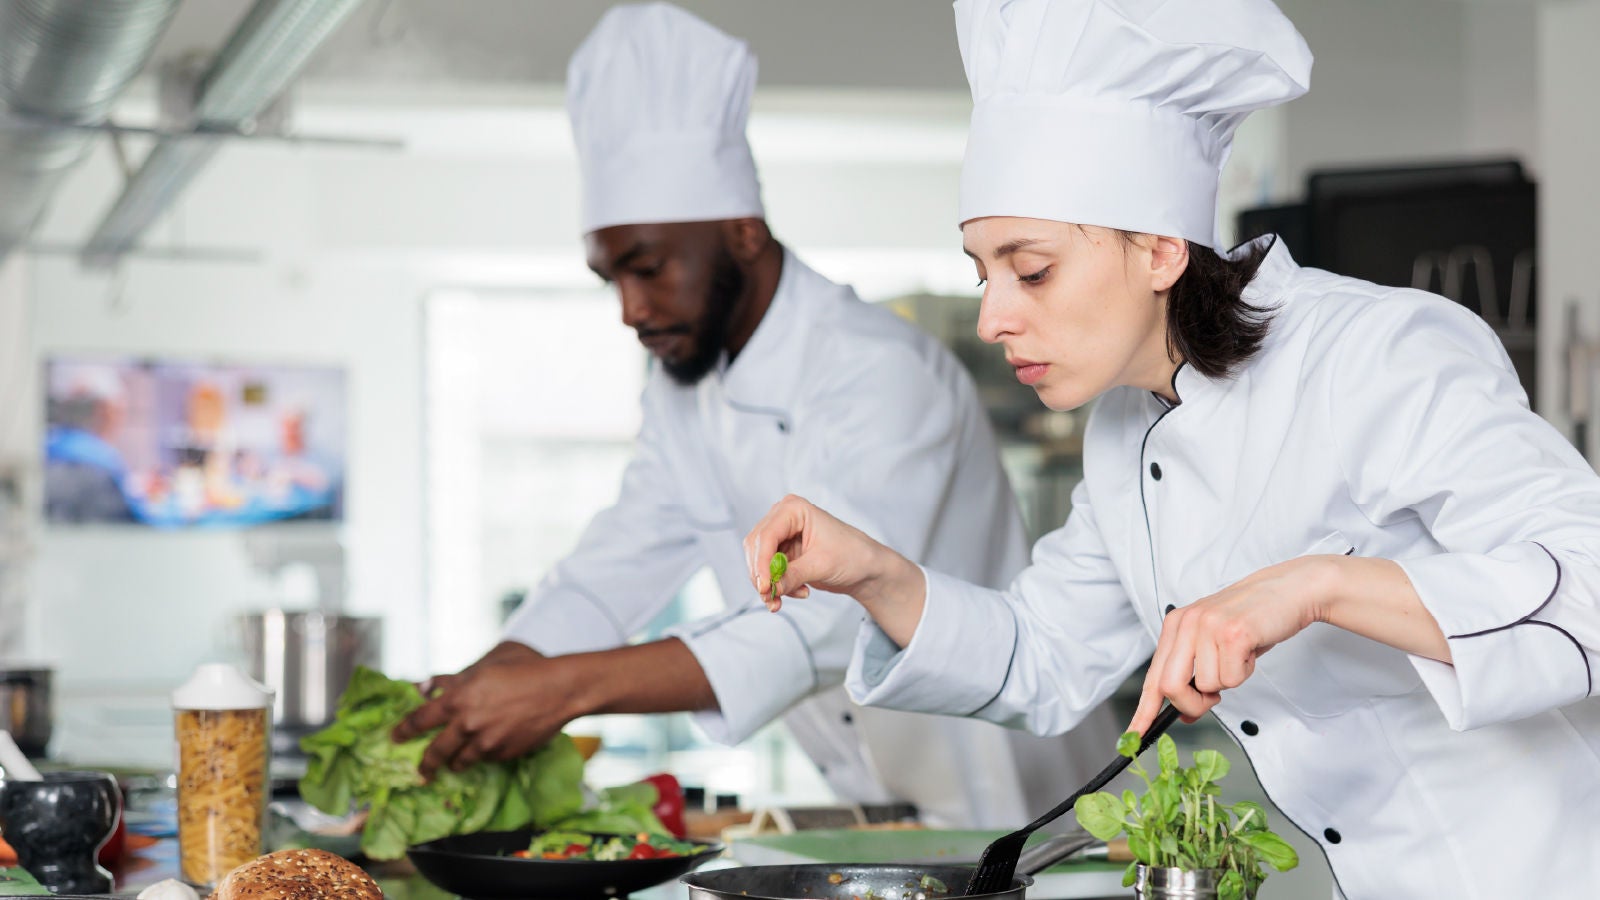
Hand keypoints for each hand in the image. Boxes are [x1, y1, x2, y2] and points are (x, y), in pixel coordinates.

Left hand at [392, 643, 580, 778]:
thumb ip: (453, 680)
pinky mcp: (504, 754)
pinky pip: (486, 760)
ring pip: (460, 761)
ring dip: (454, 762)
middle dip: (425, 764)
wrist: (560, 690)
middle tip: (421, 770)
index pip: (419, 720)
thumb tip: (425, 687)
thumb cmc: (524, 669)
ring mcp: (486, 743)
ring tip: (453, 764)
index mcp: (459, 699)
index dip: (404, 730)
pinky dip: (483, 755)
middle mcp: (467, 725)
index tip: (395, 738)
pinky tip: (489, 747)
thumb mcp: (486, 666)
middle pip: (435, 752)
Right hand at [743, 495, 925, 645]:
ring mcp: (781, 535)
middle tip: (770, 597)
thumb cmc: (852, 555)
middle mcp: (783, 518)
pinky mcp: (783, 552)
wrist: (865, 567)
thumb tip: (770, 588)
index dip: (761, 562)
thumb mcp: (821, 565)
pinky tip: (800, 592)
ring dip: (769, 584)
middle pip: (756, 548)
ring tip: (782, 601)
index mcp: (794, 509)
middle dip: (762, 575)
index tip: (764, 587)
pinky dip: (777, 586)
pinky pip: (768, 572)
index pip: (767, 535)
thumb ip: (793, 575)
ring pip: (759, 562)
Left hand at [1128, 556, 1337, 734]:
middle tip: (1212, 699)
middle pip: (1169, 686)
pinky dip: (1244, 673)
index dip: (1143, 710)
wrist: (1288, 591)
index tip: (1134, 735)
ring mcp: (1208, 626)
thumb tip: (1183, 714)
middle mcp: (1186, 623)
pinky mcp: (1233, 633)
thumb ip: (1194, 675)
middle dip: (1191, 705)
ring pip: (1206, 686)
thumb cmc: (1252, 619)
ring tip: (1240, 655)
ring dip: (1228, 681)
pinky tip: (1250, 651)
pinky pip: (1230, 679)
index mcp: (1175, 625)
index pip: (1153, 676)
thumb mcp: (1214, 643)